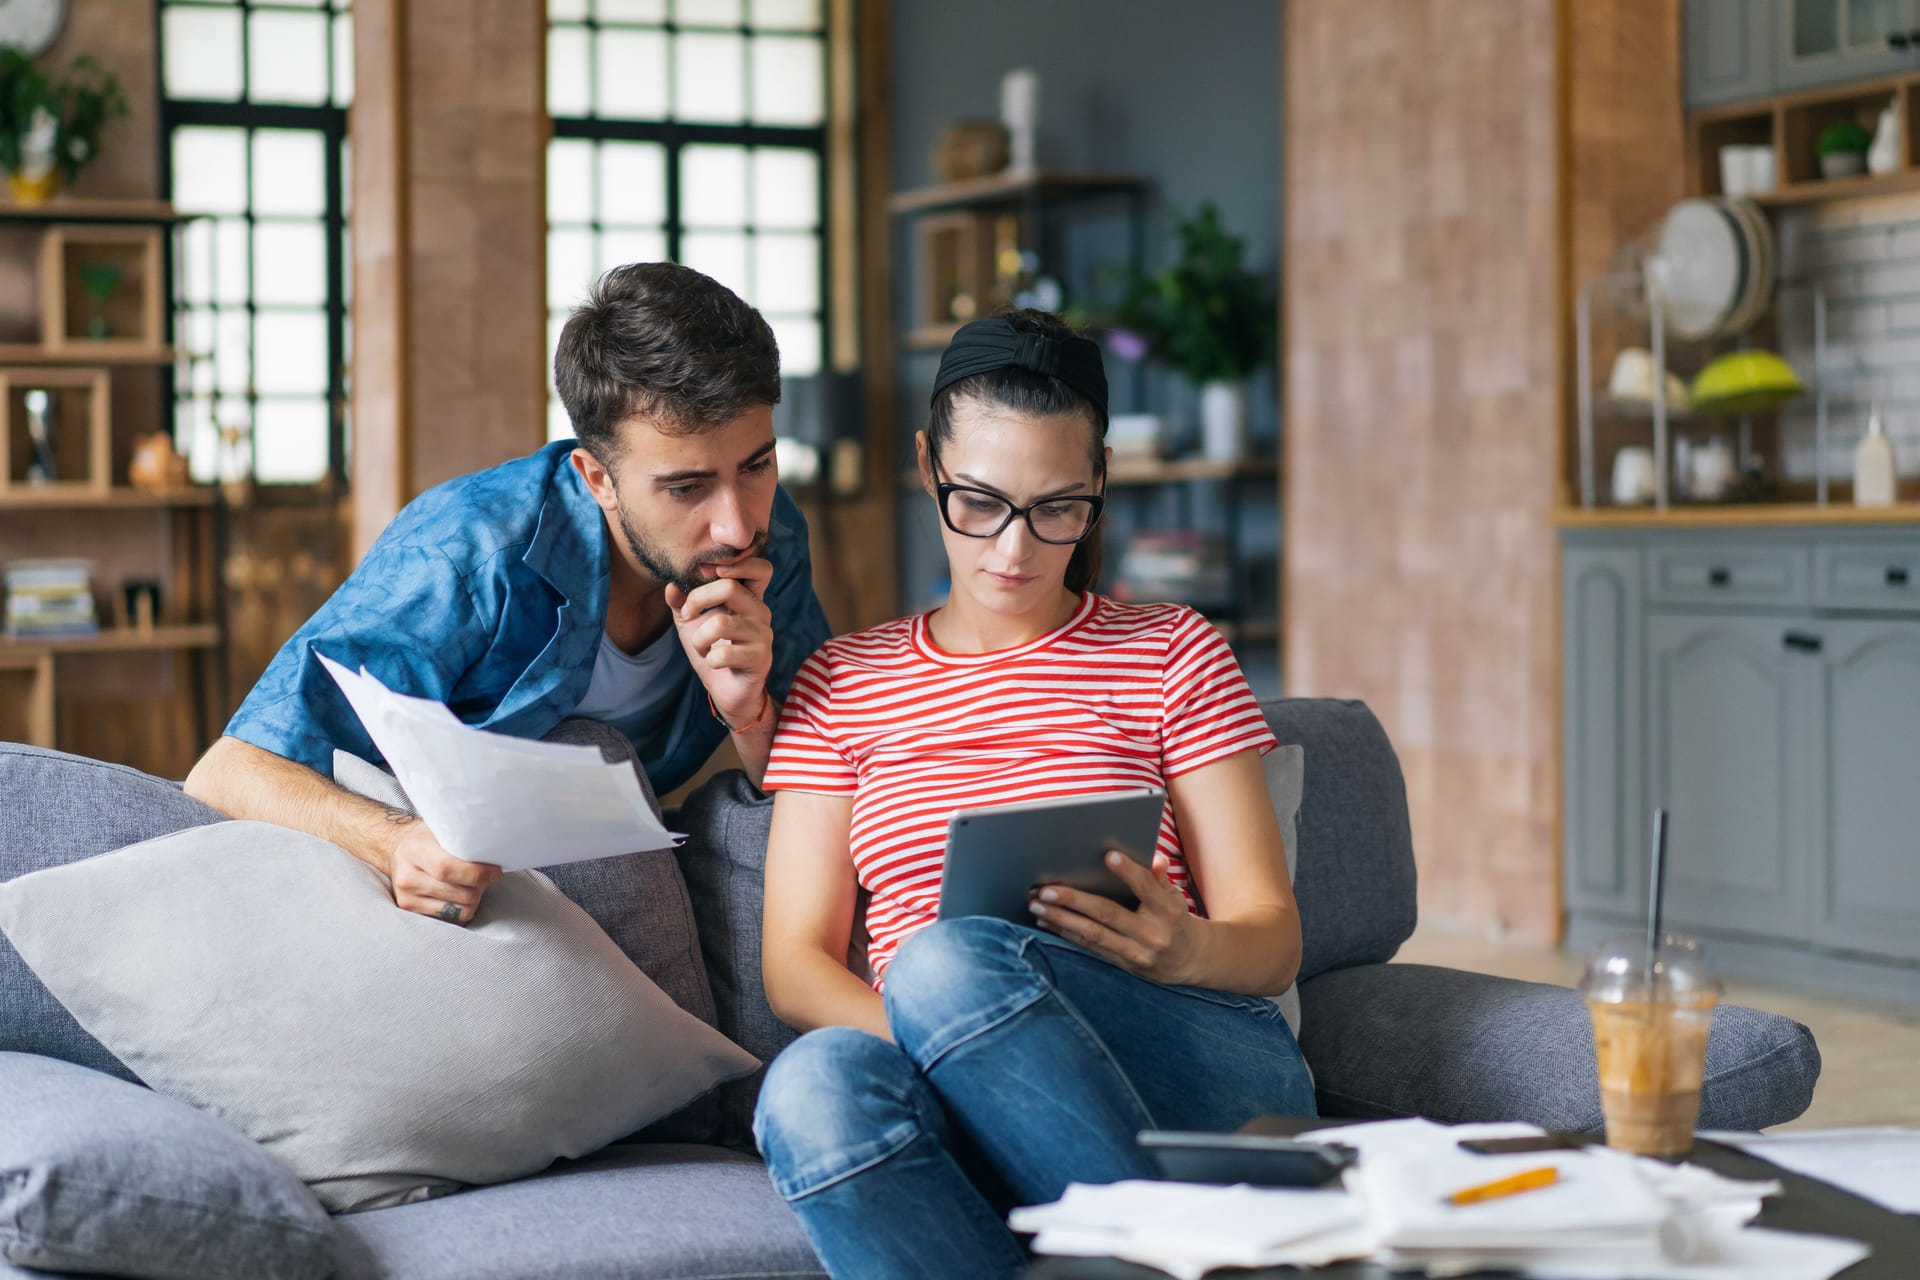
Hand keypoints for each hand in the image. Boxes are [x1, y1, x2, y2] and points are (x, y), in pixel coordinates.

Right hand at [387, 820, 502, 924]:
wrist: (399, 850)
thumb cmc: (429, 838)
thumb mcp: (443, 828)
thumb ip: (463, 839)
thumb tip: (494, 849)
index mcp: (415, 850)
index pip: (447, 868)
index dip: (477, 873)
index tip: (495, 872)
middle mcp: (407, 877)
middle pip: (460, 893)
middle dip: (481, 886)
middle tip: (487, 875)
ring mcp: (408, 898)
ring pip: (460, 909)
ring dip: (474, 898)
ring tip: (471, 883)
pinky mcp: (413, 912)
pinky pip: (453, 918)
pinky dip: (463, 907)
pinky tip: (460, 893)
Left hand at [665, 557, 774, 727]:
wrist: (727, 690)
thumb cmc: (713, 650)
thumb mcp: (691, 623)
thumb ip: (681, 601)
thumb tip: (671, 585)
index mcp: (748, 597)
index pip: (760, 568)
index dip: (737, 563)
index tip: (706, 574)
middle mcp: (760, 611)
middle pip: (730, 587)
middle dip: (698, 599)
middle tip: (687, 613)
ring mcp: (763, 635)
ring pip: (720, 623)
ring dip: (699, 638)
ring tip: (701, 646)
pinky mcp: (759, 659)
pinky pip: (723, 654)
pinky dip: (708, 659)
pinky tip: (713, 663)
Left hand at [1028, 848, 1200, 984]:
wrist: (1191, 961)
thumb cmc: (1176, 919)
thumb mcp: (1176, 897)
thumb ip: (1161, 878)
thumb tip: (1155, 858)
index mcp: (1168, 911)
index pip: (1147, 888)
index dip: (1129, 872)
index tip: (1108, 856)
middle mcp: (1152, 934)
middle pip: (1107, 913)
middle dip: (1073, 900)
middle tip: (1045, 889)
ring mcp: (1136, 953)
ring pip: (1092, 934)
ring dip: (1061, 919)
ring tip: (1035, 905)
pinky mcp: (1123, 964)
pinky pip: (1090, 947)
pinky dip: (1066, 933)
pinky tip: (1046, 921)